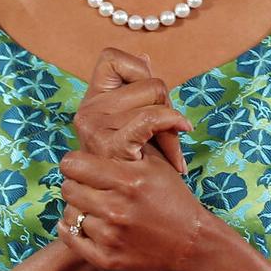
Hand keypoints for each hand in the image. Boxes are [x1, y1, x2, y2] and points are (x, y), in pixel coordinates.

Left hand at [57, 142, 206, 270]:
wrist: (190, 244)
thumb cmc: (172, 198)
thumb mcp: (157, 164)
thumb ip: (130, 145)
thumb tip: (102, 129)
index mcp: (128, 179)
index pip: (74, 163)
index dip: (75, 162)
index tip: (83, 166)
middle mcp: (116, 207)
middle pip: (67, 188)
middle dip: (76, 184)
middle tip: (89, 187)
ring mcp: (110, 235)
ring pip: (69, 213)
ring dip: (79, 208)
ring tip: (96, 207)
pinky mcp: (106, 258)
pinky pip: (70, 237)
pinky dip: (73, 230)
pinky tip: (88, 224)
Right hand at [70, 47, 192, 172]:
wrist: (132, 212)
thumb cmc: (138, 168)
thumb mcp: (137, 125)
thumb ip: (139, 93)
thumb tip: (144, 58)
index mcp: (91, 100)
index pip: (111, 58)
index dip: (139, 72)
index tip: (151, 99)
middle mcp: (87, 110)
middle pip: (148, 81)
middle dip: (167, 103)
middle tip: (170, 132)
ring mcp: (94, 128)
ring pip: (155, 95)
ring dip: (173, 122)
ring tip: (172, 148)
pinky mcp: (110, 146)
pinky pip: (150, 117)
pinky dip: (172, 121)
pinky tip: (183, 130)